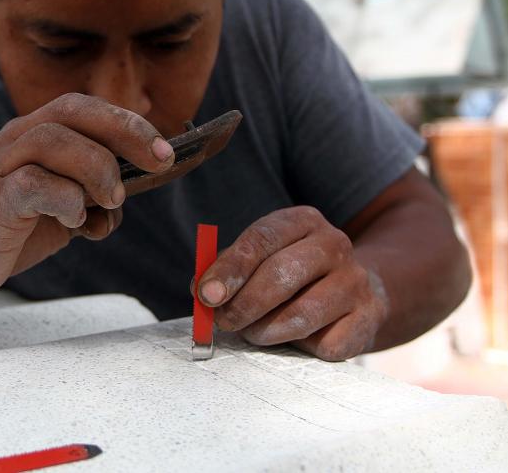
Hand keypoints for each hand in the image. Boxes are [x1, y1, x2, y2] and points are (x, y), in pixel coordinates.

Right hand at [0, 93, 174, 302]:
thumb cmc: (6, 230)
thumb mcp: (59, 208)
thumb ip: (90, 195)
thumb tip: (128, 195)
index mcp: (34, 136)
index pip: (85, 109)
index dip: (129, 123)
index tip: (166, 152)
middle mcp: (16, 142)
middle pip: (72, 111)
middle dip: (125, 132)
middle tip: (158, 163)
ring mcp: (0, 168)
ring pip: (53, 140)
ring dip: (97, 168)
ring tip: (111, 200)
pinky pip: (31, 184)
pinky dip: (64, 198)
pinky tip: (74, 220)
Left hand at [193, 207, 389, 360]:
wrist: (354, 291)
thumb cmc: (292, 275)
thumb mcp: (262, 258)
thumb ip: (229, 269)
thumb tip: (202, 290)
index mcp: (303, 221)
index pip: (262, 238)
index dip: (230, 268)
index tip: (206, 294)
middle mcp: (335, 245)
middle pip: (281, 275)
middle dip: (244, 304)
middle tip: (223, 321)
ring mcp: (356, 281)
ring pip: (302, 314)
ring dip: (266, 330)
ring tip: (251, 333)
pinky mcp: (368, 318)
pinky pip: (326, 343)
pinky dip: (300, 348)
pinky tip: (293, 340)